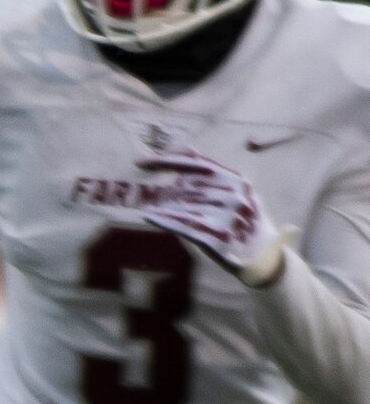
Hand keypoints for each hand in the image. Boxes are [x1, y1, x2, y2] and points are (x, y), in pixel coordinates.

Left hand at [138, 148, 287, 284]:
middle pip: (184, 185)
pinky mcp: (216, 236)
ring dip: (161, 205)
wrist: (264, 253)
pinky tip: (148, 215)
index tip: (140, 163)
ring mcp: (224, 215)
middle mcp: (230, 194)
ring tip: (149, 205)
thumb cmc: (245, 219)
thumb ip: (214, 173)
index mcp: (235, 179)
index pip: (195, 163)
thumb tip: (186, 150)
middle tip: (148, 195)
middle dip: (164, 190)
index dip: (164, 161)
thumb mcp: (238, 190)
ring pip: (180, 205)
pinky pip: (182, 224)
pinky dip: (163, 219)